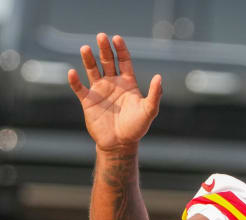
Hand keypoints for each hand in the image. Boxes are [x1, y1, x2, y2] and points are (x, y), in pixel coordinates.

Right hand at [68, 33, 161, 151]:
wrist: (120, 143)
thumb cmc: (137, 127)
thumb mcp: (149, 110)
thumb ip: (155, 94)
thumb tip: (159, 77)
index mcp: (128, 83)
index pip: (124, 61)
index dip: (120, 49)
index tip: (117, 38)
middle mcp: (113, 83)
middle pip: (107, 61)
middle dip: (104, 49)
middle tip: (101, 36)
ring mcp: (100, 91)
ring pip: (92, 70)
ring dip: (88, 59)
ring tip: (85, 48)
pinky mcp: (88, 101)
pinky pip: (79, 88)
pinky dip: (74, 81)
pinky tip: (72, 72)